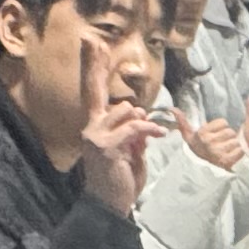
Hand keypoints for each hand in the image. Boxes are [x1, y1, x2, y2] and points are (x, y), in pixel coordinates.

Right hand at [76, 39, 158, 216]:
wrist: (110, 206)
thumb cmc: (120, 180)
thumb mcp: (131, 151)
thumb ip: (134, 133)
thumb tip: (141, 118)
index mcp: (95, 126)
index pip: (93, 91)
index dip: (94, 66)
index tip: (92, 42)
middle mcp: (91, 127)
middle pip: (103, 94)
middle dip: (112, 86)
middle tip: (114, 76)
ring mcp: (95, 135)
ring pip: (126, 111)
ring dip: (141, 125)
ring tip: (143, 143)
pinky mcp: (106, 145)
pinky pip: (135, 127)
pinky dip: (149, 132)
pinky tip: (158, 137)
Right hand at [180, 108, 248, 177]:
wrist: (198, 172)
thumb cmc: (196, 150)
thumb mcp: (188, 136)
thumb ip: (182, 121)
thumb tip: (172, 109)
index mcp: (202, 134)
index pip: (223, 122)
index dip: (221, 128)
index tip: (215, 135)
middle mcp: (209, 143)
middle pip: (230, 132)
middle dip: (228, 137)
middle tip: (222, 144)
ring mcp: (218, 153)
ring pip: (236, 141)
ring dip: (234, 146)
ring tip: (226, 150)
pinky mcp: (226, 162)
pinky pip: (239, 151)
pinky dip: (238, 154)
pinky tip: (231, 157)